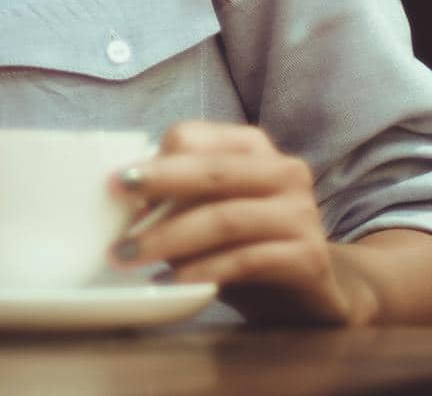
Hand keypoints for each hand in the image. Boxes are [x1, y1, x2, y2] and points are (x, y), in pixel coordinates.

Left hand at [107, 121, 379, 324]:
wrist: (316, 293)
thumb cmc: (250, 246)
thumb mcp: (212, 214)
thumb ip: (179, 200)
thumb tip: (121, 202)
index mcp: (255, 148)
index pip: (195, 136)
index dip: (154, 160)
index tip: (116, 186)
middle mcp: (285, 172)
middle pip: (212, 172)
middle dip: (158, 187)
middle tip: (116, 208)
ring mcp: (302, 214)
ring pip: (225, 218)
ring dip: (169, 238)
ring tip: (128, 257)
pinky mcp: (309, 258)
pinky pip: (246, 260)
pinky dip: (203, 270)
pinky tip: (171, 281)